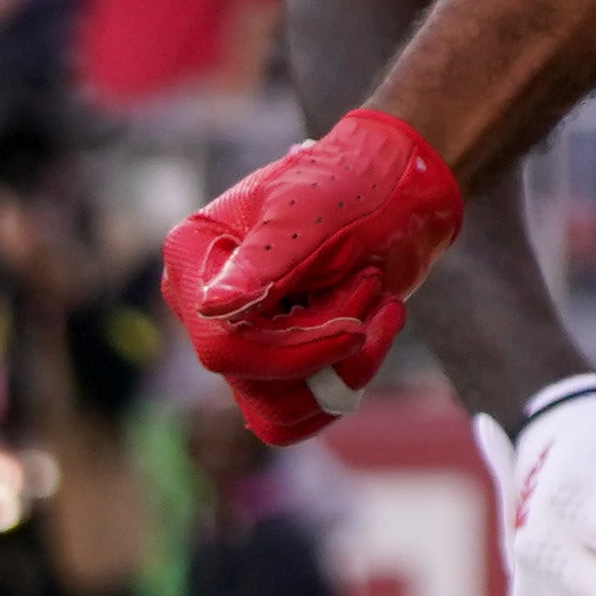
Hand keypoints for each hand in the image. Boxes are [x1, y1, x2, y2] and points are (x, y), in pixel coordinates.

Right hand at [165, 109, 467, 446]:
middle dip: (330, 348)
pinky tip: (379, 326)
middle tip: (374, 287)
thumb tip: (212, 308)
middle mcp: (206, 308)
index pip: (223, 347)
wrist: (399, 185)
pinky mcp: (275, 363)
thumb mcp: (310, 214)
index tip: (355, 329)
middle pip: (255, 383)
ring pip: (279, 412)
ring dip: (346, 369)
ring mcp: (239, 339)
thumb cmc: (351, 182)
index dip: (293, 352)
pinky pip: (300, 413)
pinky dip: (347, 381)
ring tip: (381, 303)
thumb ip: (263, 264)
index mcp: (195, 259)